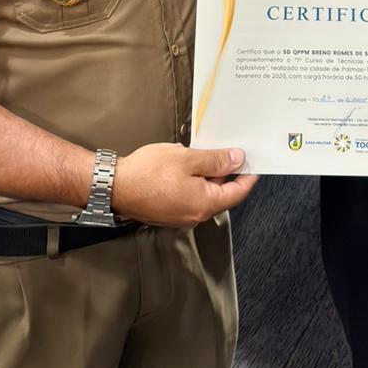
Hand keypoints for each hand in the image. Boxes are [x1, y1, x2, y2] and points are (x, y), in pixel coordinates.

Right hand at [113, 144, 256, 227]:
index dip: (247, 176)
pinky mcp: (168, 212)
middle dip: (225, 172)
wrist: (114, 186)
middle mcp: (195, 215)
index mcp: (205, 204)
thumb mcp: (187, 158)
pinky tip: (183, 165)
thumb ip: (215, 160)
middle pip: (220, 194)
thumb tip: (237, 160)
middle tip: (227, 151)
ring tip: (200, 154)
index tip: (253, 164)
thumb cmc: (148, 173)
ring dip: (206, 175)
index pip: (237, 192)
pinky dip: (192, 181)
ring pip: (203, 194)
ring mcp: (180, 216)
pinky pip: (189, 196)